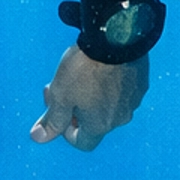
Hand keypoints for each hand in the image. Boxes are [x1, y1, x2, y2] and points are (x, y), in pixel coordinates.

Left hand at [30, 45, 148, 150]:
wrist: (115, 37)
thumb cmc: (85, 68)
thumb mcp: (60, 95)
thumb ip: (52, 120)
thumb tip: (39, 138)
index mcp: (100, 125)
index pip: (82, 142)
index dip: (65, 131)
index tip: (58, 110)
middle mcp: (120, 118)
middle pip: (95, 123)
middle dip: (77, 110)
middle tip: (64, 88)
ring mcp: (133, 100)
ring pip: (109, 106)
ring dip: (94, 97)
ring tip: (83, 75)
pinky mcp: (140, 83)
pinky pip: (122, 91)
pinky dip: (110, 85)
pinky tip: (101, 67)